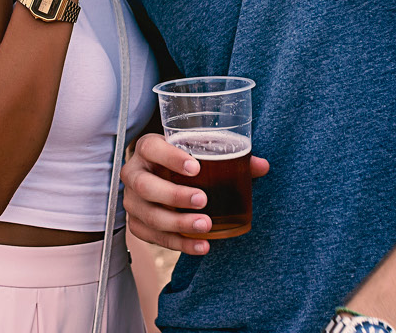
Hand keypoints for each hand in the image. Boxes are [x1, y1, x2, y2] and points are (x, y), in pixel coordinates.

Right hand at [121, 132, 269, 255]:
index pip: (152, 148)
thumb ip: (230, 157)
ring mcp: (132, 201)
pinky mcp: (136, 224)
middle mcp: (134, 173)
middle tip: (204, 199)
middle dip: (174, 195)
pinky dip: (179, 244)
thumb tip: (262, 166)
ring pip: (148, 215)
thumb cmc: (184, 161)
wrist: (162, 177)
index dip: (171, 158)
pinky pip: (153, 237)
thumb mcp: (201, 153)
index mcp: (148, 148)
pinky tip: (202, 246)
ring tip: (205, 226)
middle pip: (146, 186)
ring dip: (178, 223)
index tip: (196, 167)